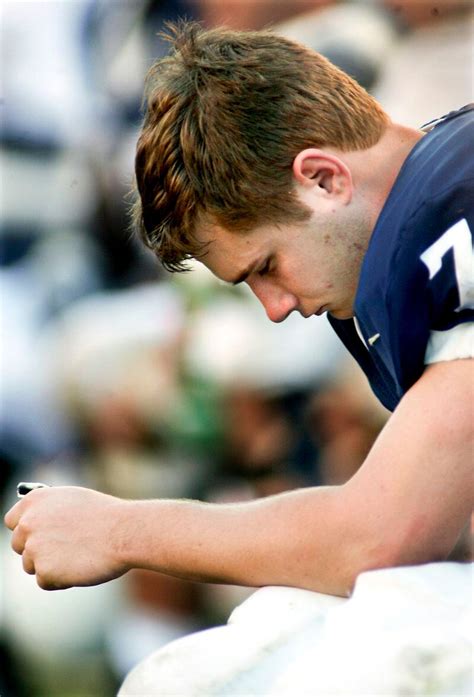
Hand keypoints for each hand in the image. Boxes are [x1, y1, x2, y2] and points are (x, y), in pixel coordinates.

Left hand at [4, 486, 130, 589]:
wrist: (123, 532)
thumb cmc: (106, 515)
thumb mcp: (72, 500)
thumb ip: (49, 510)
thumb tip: (37, 523)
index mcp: (34, 501)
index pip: (13, 521)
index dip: (27, 530)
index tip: (37, 536)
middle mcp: (29, 522)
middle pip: (19, 545)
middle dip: (37, 550)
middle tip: (64, 550)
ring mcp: (34, 547)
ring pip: (32, 565)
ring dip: (50, 565)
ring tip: (78, 557)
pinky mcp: (44, 570)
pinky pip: (45, 581)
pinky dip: (60, 580)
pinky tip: (80, 567)